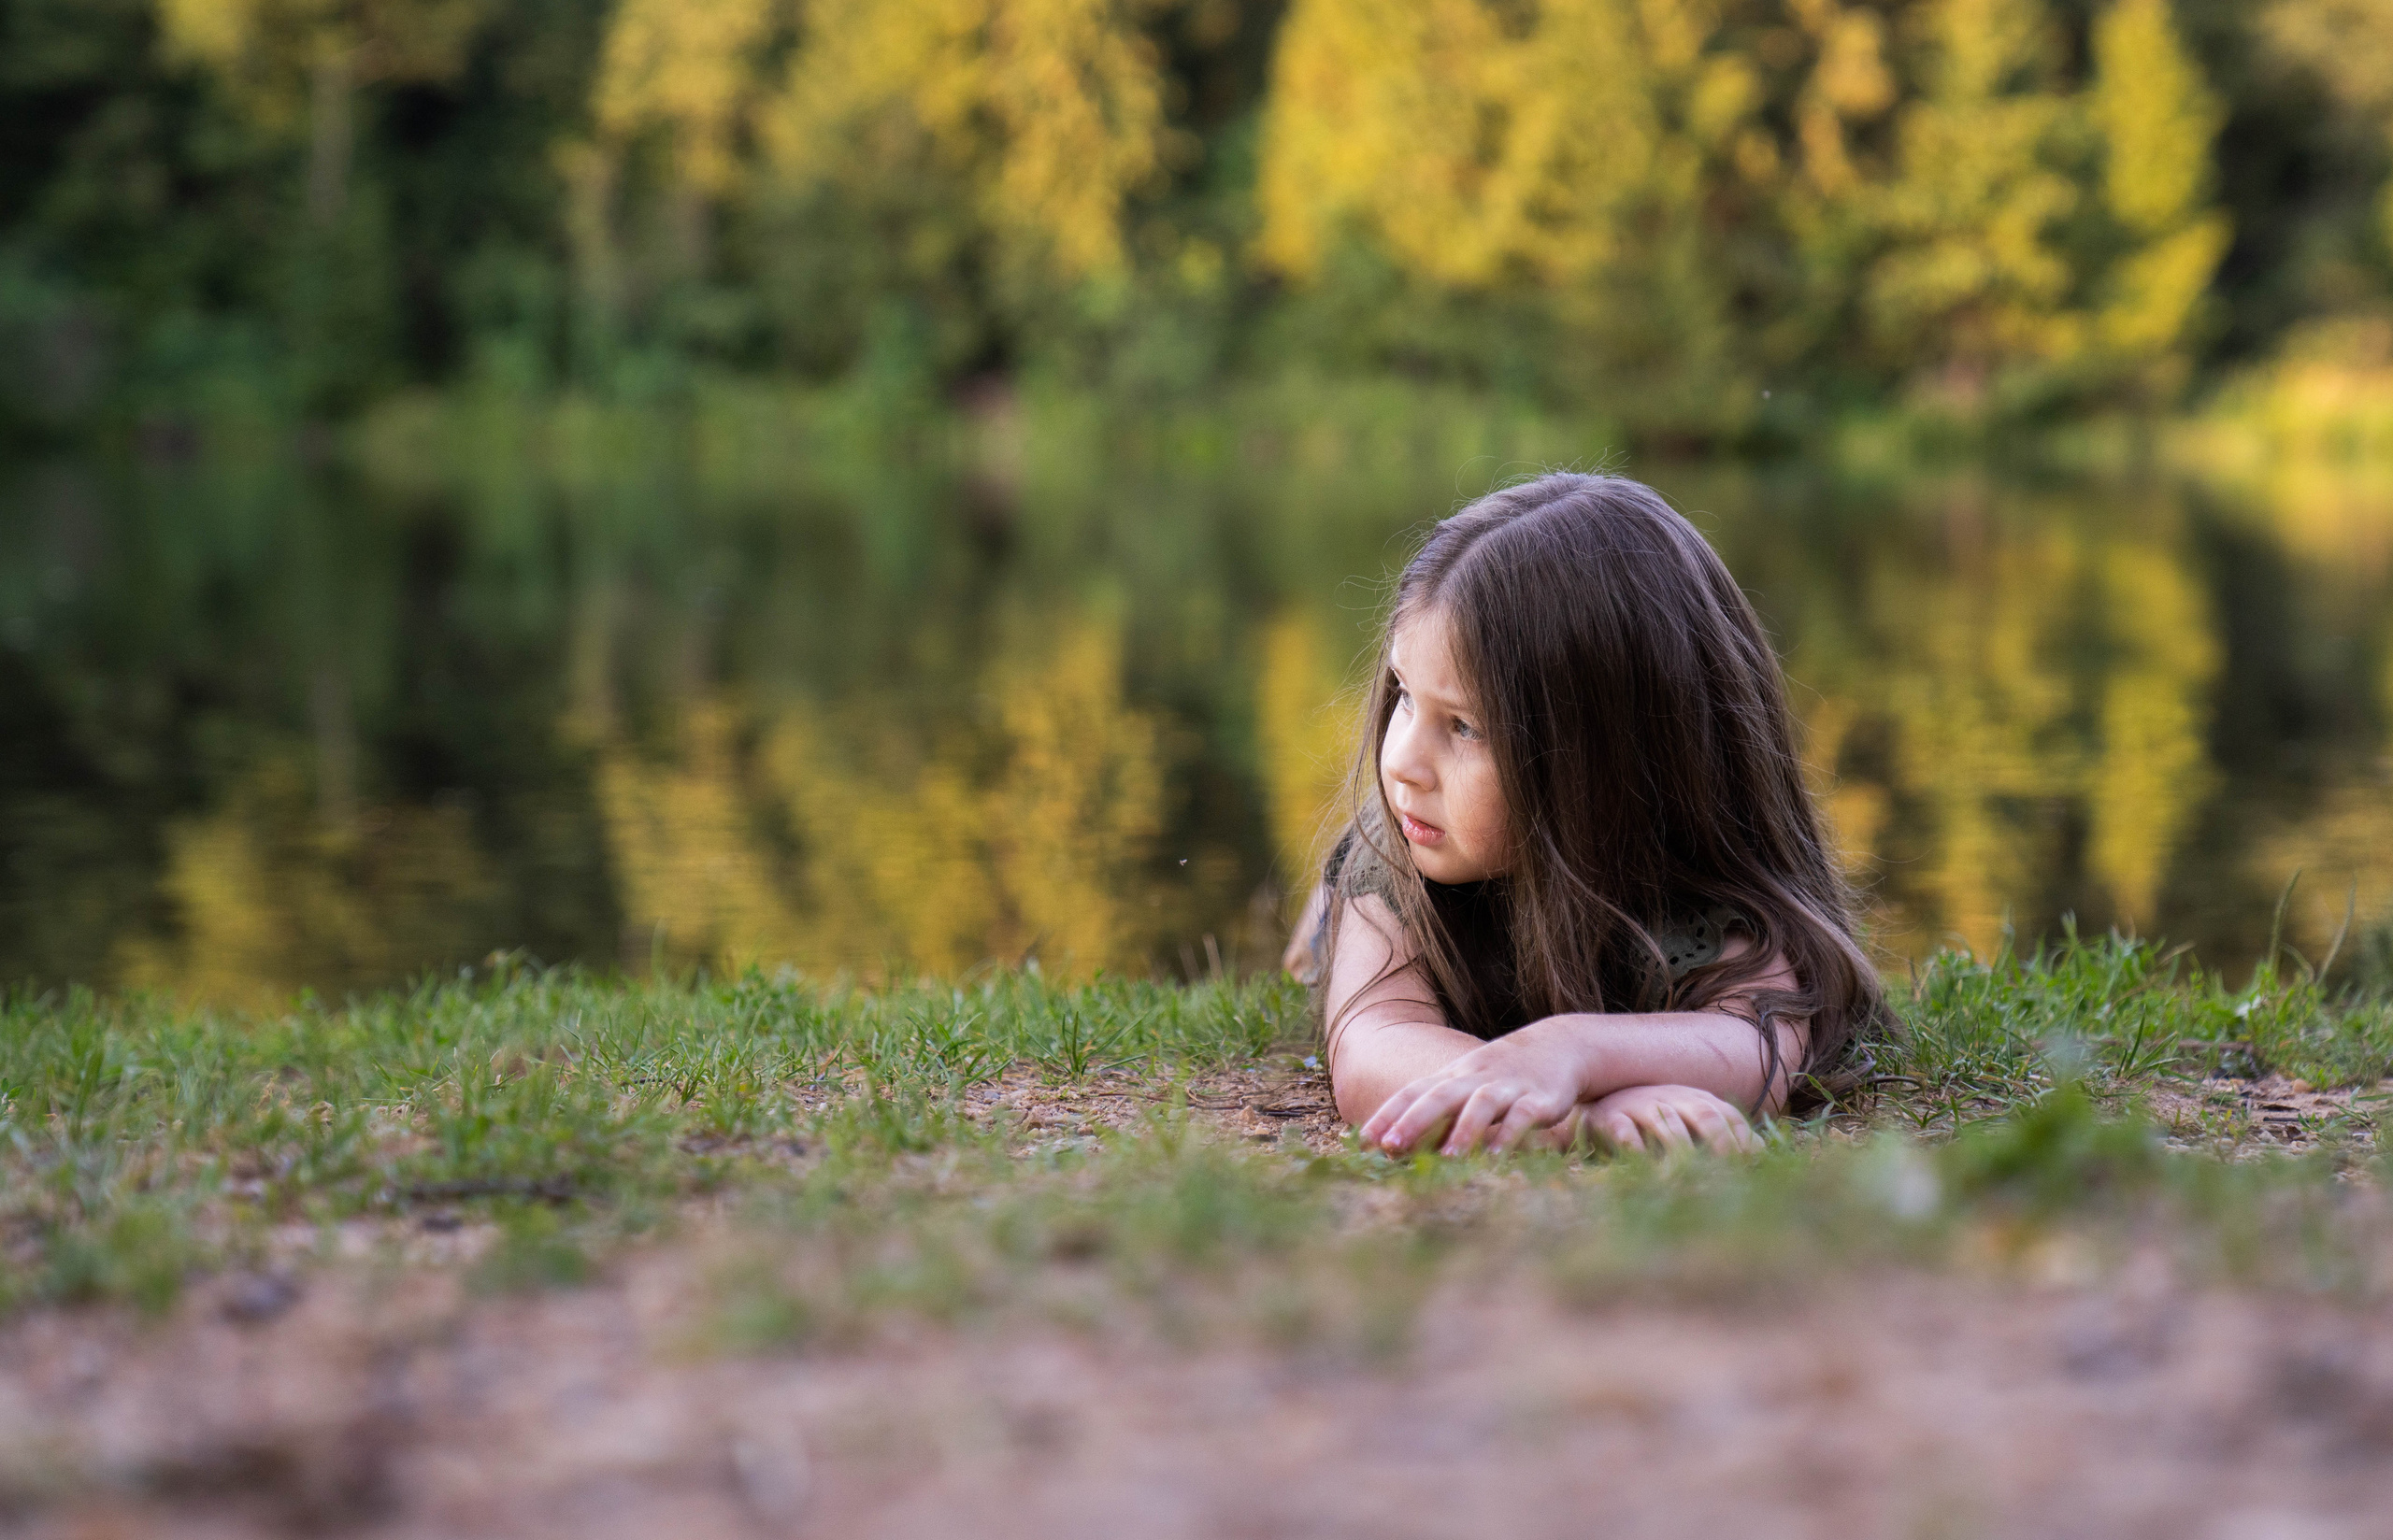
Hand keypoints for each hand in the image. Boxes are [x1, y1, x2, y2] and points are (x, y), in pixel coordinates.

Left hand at [1358, 1020, 1595, 1155]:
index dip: (1385, 1115)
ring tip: (1445, 1160)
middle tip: (1389, 1146)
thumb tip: (1394, 1146)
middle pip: (1439, 1095)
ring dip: (1463, 1132)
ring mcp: (1507, 1087)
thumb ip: (1435, 1113)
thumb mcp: (1466, 1087)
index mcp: (1453, 1077)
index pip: (1412, 1092)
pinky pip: (1522, 1117)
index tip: (1358, 1141)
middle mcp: (1475, 1079)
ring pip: (1480, 1105)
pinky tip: (1497, 1158)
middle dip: (1413, 1121)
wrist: (1559, 1046)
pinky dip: (1509, 1136)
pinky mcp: (1539, 1099)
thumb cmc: (1501, 1076)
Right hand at [1581, 1084, 1758, 1154]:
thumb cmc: (1654, 1120)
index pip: (1726, 1113)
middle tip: (1728, 1171)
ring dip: (1681, 1151)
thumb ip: (1723, 1134)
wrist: (1599, 1107)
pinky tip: (1647, 1168)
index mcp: (1694, 1099)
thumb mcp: (1690, 1123)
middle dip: (1720, 1141)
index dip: (1741, 1137)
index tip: (1750, 1163)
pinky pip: (1625, 1131)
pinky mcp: (1609, 1118)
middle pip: (1703, 1114)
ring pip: (1667, 1124)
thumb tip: (1761, 1152)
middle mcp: (1671, 1098)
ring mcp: (1640, 1105)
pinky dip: (1637, 1149)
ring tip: (1692, 1179)